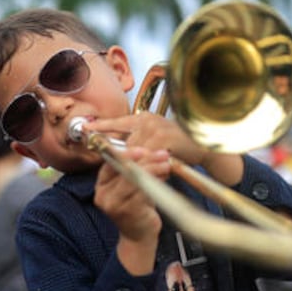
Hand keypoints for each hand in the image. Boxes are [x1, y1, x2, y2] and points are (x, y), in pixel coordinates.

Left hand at [85, 113, 241, 185]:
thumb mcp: (159, 142)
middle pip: (124, 140)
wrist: (206, 146)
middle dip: (116, 154)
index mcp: (144, 118)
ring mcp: (156, 127)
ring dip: (129, 162)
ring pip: (135, 150)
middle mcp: (148, 119)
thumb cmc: (182, 146)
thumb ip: (142, 145)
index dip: (101, 125)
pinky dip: (142, 165)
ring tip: (121, 172)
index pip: (118, 121)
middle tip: (104, 161)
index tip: (85, 128)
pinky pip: (147, 156)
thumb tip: (124, 154)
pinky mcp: (164, 138)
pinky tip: (138, 173)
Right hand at [94, 145, 168, 242]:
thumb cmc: (137, 209)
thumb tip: (150, 150)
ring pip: (135, 179)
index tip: (143, 149)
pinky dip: (155, 182)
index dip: (127, 153)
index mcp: (101, 186)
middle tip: (162, 155)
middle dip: (145, 159)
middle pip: (124, 169)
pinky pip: (143, 191)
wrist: (139, 236)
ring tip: (166, 165)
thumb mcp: (132, 186)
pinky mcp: (128, 211)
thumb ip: (135, 169)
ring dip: (153, 169)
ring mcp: (114, 205)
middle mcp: (103, 195)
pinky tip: (164, 178)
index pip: (110, 163)